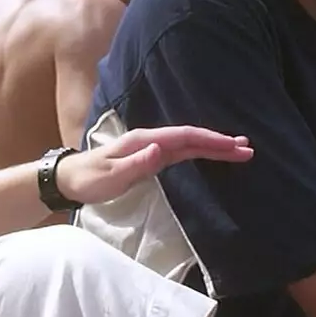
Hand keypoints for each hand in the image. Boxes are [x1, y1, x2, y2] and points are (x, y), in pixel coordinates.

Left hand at [57, 126, 252, 205]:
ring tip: (238, 149)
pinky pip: (181, 152)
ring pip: (188, 144)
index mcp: (144, 141)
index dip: (209, 140)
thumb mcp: (111, 177)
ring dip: (213, 146)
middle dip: (219, 142)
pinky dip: (199, 152)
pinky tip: (210, 154)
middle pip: (190, 138)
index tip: (232, 145)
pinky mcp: (149, 159)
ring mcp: (150, 148)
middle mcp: (150, 140)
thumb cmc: (88, 180)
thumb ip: (136, 164)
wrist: (68, 179)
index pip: (183, 137)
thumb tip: (161, 149)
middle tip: (247, 147)